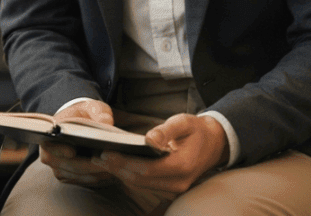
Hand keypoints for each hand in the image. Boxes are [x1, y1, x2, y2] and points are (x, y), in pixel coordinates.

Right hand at [40, 100, 116, 187]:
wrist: (81, 124)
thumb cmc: (86, 114)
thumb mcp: (93, 108)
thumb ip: (99, 112)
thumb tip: (106, 121)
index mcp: (51, 132)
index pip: (49, 144)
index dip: (59, 149)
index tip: (72, 151)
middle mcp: (49, 152)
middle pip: (66, 165)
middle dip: (88, 166)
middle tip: (108, 164)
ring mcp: (57, 166)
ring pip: (75, 175)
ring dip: (94, 174)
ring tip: (113, 169)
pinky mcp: (66, 175)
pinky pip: (80, 181)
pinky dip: (95, 178)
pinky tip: (109, 173)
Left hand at [92, 113, 228, 197]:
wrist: (214, 144)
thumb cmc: (196, 130)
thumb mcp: (184, 122)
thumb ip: (166, 130)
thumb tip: (149, 140)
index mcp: (183, 166)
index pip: (148, 169)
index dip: (125, 162)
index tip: (106, 152)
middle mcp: (179, 182)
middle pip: (141, 179)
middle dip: (117, 168)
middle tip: (96, 156)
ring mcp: (174, 188)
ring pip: (141, 184)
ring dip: (119, 173)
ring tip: (99, 160)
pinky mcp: (169, 187)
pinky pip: (145, 184)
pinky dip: (128, 175)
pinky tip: (114, 164)